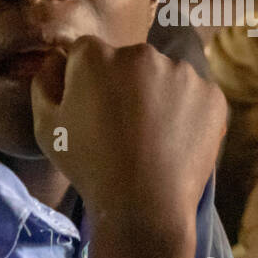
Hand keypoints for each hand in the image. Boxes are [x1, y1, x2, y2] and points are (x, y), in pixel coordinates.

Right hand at [30, 35, 225, 254]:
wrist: (144, 205)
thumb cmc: (89, 167)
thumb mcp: (47, 128)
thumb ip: (45, 83)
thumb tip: (56, 59)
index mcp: (96, 56)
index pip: (87, 52)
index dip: (86, 79)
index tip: (93, 109)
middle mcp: (141, 52)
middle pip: (129, 60)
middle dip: (124, 83)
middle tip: (123, 126)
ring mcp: (182, 72)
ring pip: (165, 76)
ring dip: (158, 95)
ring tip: (152, 136)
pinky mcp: (212, 94)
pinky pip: (195, 96)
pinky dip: (188, 112)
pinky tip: (175, 140)